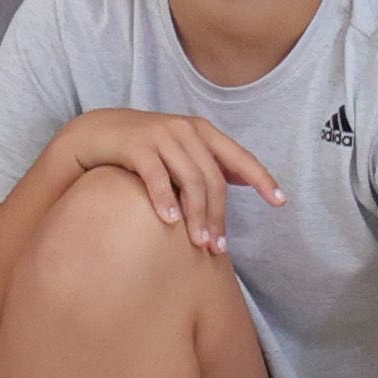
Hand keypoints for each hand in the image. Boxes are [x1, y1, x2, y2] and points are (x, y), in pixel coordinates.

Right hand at [69, 105, 282, 240]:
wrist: (97, 132)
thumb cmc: (144, 147)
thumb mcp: (179, 149)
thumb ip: (207, 161)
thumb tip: (242, 179)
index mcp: (202, 131)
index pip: (239, 157)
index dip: (262, 179)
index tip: (280, 202)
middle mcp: (185, 130)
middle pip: (213, 179)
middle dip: (218, 215)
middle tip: (217, 247)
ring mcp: (161, 135)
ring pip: (190, 180)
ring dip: (196, 215)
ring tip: (197, 242)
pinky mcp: (136, 145)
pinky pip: (156, 176)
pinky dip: (165, 199)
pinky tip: (170, 221)